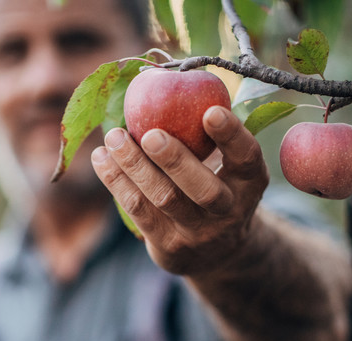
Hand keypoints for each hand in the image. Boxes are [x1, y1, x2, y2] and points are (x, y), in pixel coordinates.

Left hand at [91, 106, 267, 276]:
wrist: (214, 252)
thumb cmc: (214, 184)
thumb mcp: (226, 164)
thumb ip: (206, 133)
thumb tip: (169, 78)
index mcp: (249, 183)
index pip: (246, 158)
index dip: (231, 136)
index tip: (211, 111)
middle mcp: (229, 211)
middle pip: (203, 190)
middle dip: (175, 160)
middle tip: (150, 134)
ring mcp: (198, 233)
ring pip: (163, 199)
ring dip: (134, 166)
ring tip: (113, 136)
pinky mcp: (169, 247)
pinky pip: (138, 211)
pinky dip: (117, 181)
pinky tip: (102, 158)